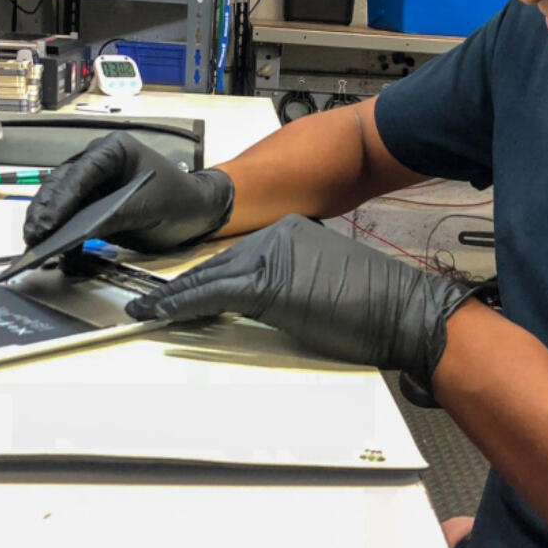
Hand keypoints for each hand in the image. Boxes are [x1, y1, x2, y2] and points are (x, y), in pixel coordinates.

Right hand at [23, 132, 233, 252]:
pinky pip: (70, 219)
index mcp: (113, 150)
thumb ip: (114, 216)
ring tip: (35, 246)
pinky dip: (61, 236)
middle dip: (46, 212)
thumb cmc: (180, 200)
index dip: (60, 199)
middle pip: (62, 186)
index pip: (80, 173)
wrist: (198, 214)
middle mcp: (97, 164)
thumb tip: (78, 232)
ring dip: (47, 224)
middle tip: (33, 237)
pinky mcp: (93, 207)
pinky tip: (55, 252)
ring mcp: (93, 185)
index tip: (47, 223)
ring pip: (60, 203)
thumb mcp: (149, 207)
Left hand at [125, 215, 473, 387]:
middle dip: (179, 287)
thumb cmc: (375, 307)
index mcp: (290, 231)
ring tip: (143, 313)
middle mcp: (276, 235)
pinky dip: (180, 307)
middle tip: (146, 303)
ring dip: (171, 300)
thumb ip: (290, 283)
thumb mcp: (324, 284)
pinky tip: (158, 316)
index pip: (234, 256)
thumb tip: (262, 301)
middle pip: (215, 264)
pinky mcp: (267, 284)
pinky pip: (211, 295)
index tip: (177, 292)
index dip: (202, 276)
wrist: (404, 310)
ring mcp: (271, 256)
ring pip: (207, 278)